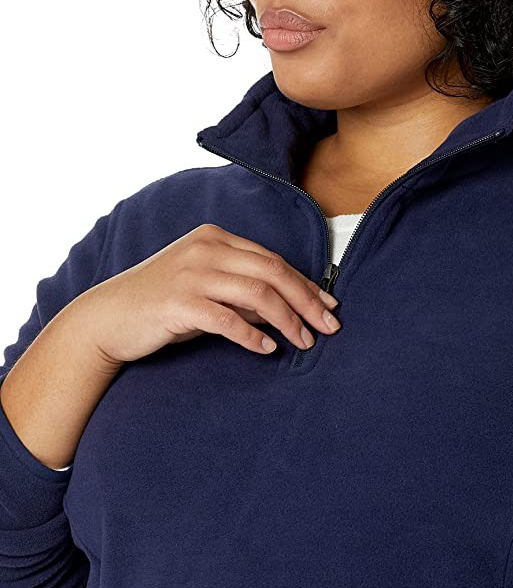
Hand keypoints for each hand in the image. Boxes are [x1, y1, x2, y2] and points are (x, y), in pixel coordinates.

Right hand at [72, 223, 340, 367]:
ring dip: (287, 320)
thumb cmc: (162, 304)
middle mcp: (206, 249)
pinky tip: (268, 349)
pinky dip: (252, 335)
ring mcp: (191, 273)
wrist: (109, 317)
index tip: (328, 306)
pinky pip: (227, 319)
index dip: (306, 284)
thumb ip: (242, 292)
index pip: (273, 259)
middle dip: (307, 301)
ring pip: (257, 293)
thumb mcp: (206, 289)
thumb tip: (286, 309)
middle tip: (329, 328)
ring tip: (304, 343)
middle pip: (272, 272)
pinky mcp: (179, 303)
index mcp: (215, 238)